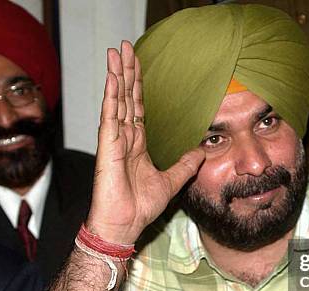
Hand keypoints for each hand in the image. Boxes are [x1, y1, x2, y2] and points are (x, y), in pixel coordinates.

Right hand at [86, 41, 205, 243]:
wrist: (124, 226)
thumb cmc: (140, 207)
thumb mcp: (171, 181)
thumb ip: (185, 165)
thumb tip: (201, 151)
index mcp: (137, 143)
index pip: (138, 107)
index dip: (138, 85)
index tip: (138, 64)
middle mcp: (124, 137)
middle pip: (126, 97)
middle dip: (126, 72)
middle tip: (125, 47)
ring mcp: (114, 140)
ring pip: (117, 101)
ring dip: (117, 76)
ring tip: (116, 52)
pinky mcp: (108, 147)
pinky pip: (110, 117)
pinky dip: (111, 96)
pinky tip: (113, 78)